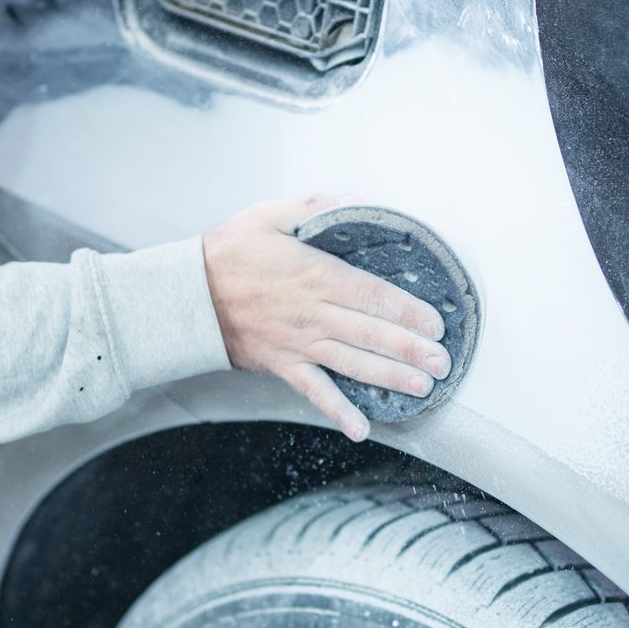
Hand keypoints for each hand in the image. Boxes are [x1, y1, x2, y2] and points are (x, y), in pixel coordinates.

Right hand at [204, 195, 451, 443]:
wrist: (185, 296)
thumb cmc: (229, 252)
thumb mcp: (269, 214)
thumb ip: (315, 206)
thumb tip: (357, 198)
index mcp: (315, 275)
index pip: (372, 295)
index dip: (407, 310)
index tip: (435, 323)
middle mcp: (313, 314)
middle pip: (371, 333)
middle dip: (411, 350)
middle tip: (443, 362)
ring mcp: (299, 344)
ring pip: (353, 363)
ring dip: (390, 377)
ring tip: (423, 388)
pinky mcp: (283, 365)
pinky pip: (315, 393)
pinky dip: (338, 411)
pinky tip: (361, 428)